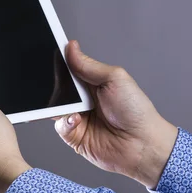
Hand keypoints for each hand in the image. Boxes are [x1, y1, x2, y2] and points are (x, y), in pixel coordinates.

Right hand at [54, 41, 177, 188]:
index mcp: (93, 82)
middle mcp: (83, 98)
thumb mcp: (114, 79)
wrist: (142, 144)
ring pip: (55, 106)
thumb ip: (88, 65)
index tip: (48, 50)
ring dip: (59, 103)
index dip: (60, 60)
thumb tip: (71, 48)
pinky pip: (59, 126)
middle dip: (54, 83)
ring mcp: (78, 117)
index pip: (70, 67)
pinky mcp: (74, 135)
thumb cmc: (137, 112)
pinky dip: (65, 121)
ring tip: (72, 104)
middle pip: (58, 86)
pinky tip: (77, 120)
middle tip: (56, 81)